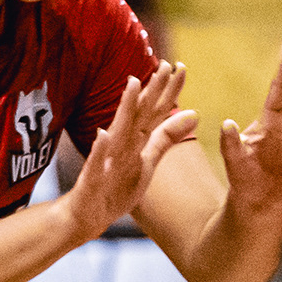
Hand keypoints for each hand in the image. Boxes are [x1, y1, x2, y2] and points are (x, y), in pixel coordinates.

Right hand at [63, 63, 194, 242]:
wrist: (87, 216)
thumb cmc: (117, 186)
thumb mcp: (147, 161)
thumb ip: (166, 138)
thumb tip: (193, 113)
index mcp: (135, 140)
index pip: (154, 112)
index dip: (168, 92)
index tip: (182, 67)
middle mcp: (121, 145)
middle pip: (139, 114)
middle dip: (151, 90)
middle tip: (164, 65)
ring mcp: (105, 160)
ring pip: (118, 131)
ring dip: (125, 108)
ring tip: (133, 84)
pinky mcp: (92, 179)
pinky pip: (96, 163)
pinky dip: (100, 149)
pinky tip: (103, 134)